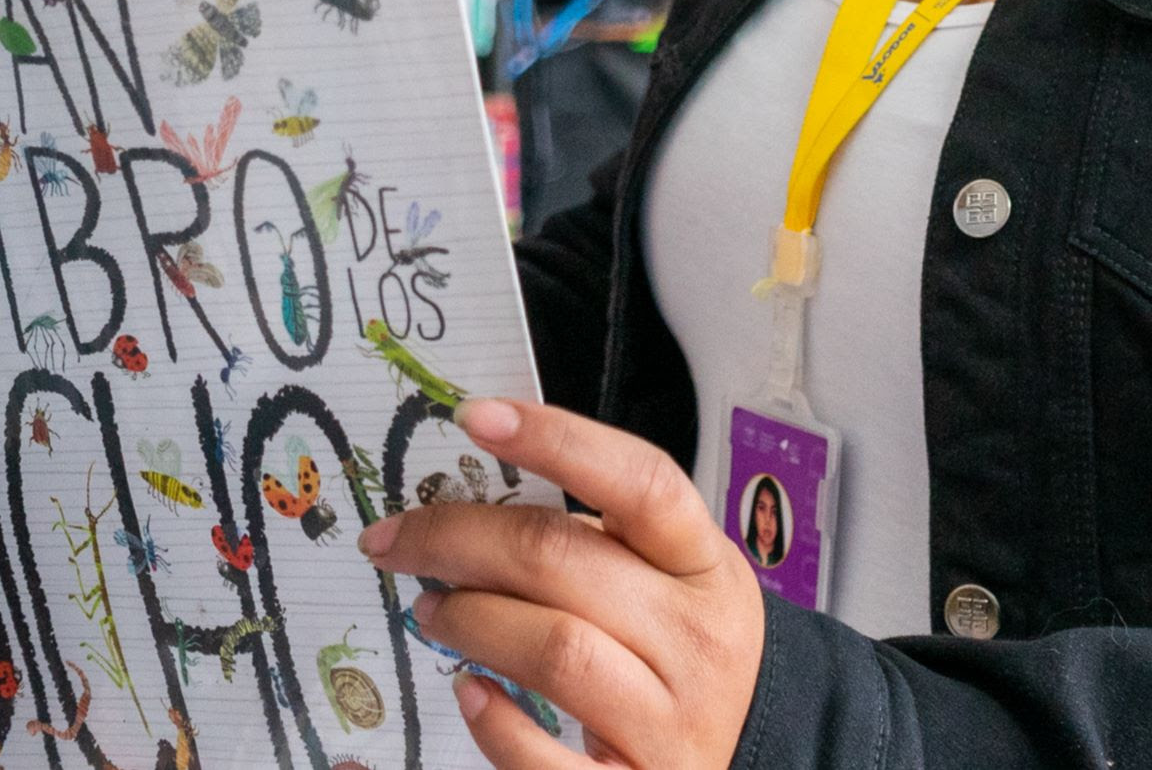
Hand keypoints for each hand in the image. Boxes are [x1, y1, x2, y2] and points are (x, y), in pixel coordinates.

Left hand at [360, 397, 763, 768]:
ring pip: (553, 649)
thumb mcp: (674, 583)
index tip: (476, 415)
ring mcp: (669, 718)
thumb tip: (477, 507)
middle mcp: (697, 637)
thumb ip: (602, 543)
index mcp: (705, 567)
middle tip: (399, 539)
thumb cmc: (685, 654)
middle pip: (565, 560)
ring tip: (432, 610)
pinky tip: (468, 692)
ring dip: (471, 619)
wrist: (752, 753)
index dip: (557, 439)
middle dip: (460, 538)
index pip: (643, 483)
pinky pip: (547, 758)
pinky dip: (496, 723)